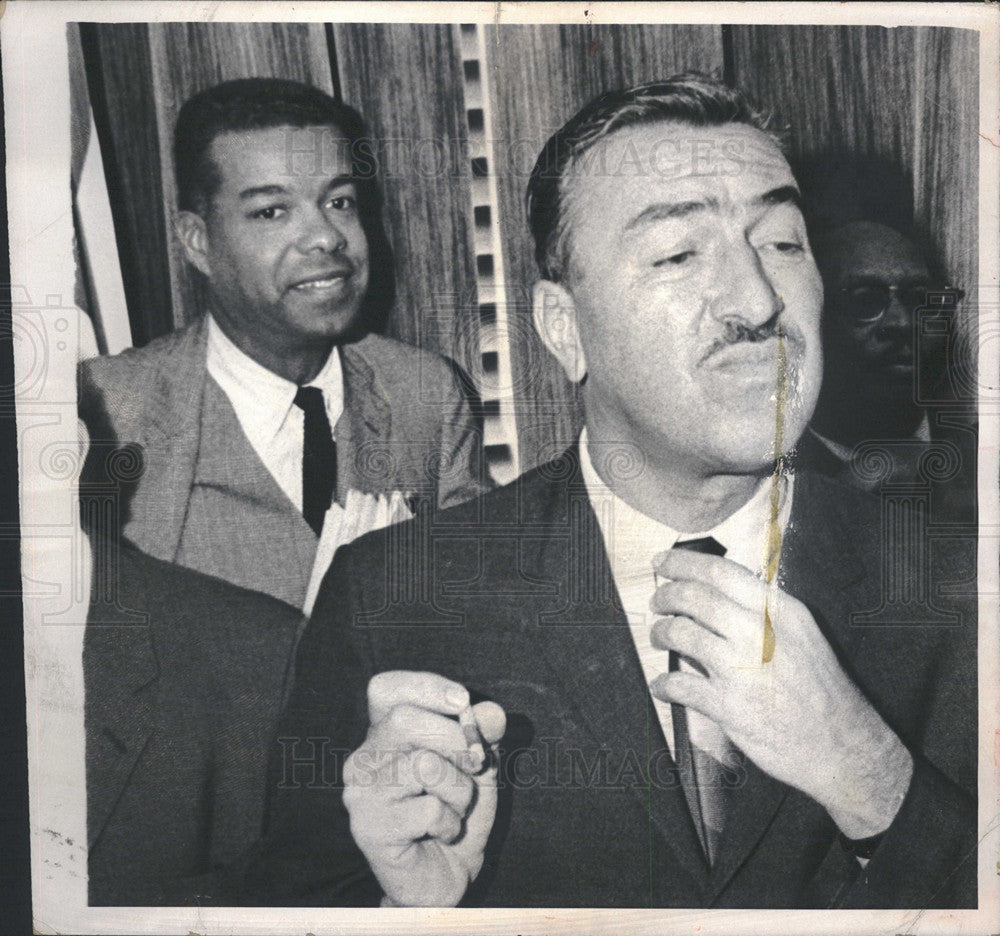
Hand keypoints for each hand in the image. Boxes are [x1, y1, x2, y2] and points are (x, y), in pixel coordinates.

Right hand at [342, 671, 505, 906]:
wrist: (449, 874)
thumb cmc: (458, 810)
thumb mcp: (480, 765)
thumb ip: (484, 734)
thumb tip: (492, 714)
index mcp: (385, 733)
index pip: (386, 688)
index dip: (424, 686)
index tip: (462, 701)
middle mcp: (365, 757)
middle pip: (404, 720)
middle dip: (456, 739)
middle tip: (476, 764)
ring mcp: (361, 792)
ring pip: (423, 765)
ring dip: (459, 789)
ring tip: (456, 807)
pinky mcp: (368, 828)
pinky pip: (427, 809)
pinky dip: (450, 821)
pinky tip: (441, 833)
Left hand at [648, 549, 912, 838]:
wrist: (843, 745)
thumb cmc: (819, 688)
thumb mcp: (802, 634)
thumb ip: (763, 612)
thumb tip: (714, 593)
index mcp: (779, 612)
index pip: (720, 572)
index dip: (682, 562)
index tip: (661, 561)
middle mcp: (760, 634)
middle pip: (695, 598)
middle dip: (666, 595)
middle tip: (656, 601)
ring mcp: (743, 670)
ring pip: (681, 634)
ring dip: (660, 633)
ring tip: (658, 636)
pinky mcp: (730, 707)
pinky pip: (680, 685)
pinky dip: (663, 683)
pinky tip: (661, 686)